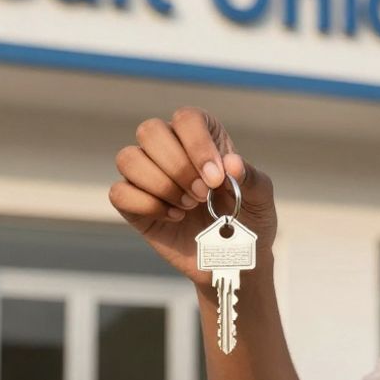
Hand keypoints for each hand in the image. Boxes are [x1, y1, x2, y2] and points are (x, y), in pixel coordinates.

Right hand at [109, 107, 276, 286]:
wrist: (233, 260)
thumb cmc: (247, 222)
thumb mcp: (260, 199)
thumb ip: (251, 178)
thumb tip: (232, 163)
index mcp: (202, 137)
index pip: (186, 118)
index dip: (198, 145)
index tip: (216, 178)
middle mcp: (170, 149)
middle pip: (150, 131)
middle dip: (177, 166)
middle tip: (202, 195)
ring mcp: (147, 176)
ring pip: (128, 158)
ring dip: (161, 185)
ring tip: (188, 206)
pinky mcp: (133, 204)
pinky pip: (119, 193)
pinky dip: (147, 205)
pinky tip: (173, 217)